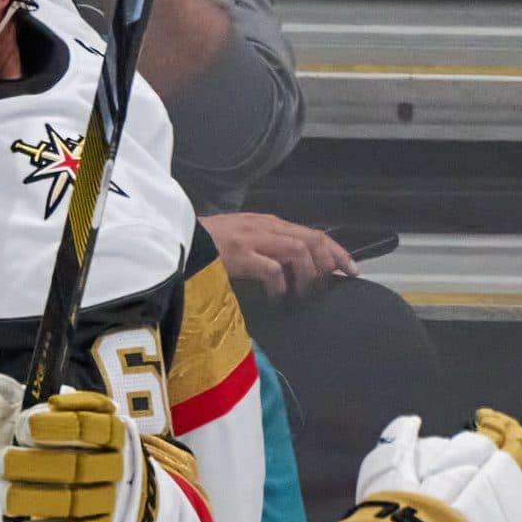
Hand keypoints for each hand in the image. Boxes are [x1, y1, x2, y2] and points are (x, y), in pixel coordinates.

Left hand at [2, 389, 152, 521]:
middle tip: (2, 462)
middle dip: (33, 465)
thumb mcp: (43, 416)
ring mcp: (107, 501)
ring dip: (33, 500)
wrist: (77, 477)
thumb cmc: (49, 440)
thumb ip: (34, 409)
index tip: (25, 426)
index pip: (91, 426)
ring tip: (3, 494)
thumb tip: (25, 405)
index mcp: (108, 431)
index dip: (59, 426)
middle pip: (78, 467)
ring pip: (75, 504)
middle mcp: (113, 466)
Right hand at [202, 212, 356, 298]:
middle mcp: (264, 226)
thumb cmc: (200, 243)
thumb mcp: (236, 237)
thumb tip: (286, 267)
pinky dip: (280, 287)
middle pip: (312, 240)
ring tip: (300, 295)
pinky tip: (276, 299)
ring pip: (298, 252)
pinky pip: (272, 270)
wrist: (172, 241)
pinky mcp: (239, 255)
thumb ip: (260, 245)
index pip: (312, 233)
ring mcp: (252, 239)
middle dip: (329, 263)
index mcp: (266, 222)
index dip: (335, 251)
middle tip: (331, 285)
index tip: (349, 270)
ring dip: (306, 276)